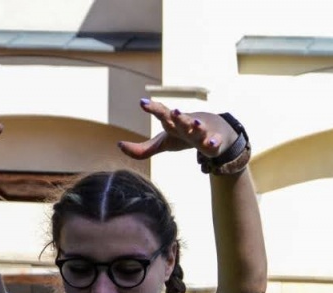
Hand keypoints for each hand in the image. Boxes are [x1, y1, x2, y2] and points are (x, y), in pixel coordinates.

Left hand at [119, 104, 237, 160]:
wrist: (214, 132)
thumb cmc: (183, 136)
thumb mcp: (163, 143)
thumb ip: (142, 149)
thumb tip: (119, 146)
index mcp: (172, 123)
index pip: (161, 112)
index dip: (153, 108)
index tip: (142, 103)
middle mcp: (186, 125)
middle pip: (180, 119)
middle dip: (177, 116)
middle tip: (173, 111)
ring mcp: (201, 132)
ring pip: (198, 128)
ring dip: (196, 126)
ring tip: (197, 124)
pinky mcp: (214, 141)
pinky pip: (214, 142)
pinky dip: (213, 142)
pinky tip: (212, 143)